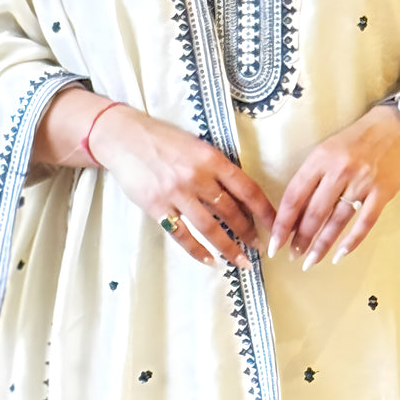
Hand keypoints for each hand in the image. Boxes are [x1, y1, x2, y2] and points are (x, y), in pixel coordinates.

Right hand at [90, 106, 275, 269]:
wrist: (124, 137)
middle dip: (248, 233)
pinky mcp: (157, 206)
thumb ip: (216, 167)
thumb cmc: (162, 139)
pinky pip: (182, 235)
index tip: (276, 224)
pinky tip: (209, 261)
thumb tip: (240, 194)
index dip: (264, 210)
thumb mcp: (196, 145)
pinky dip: (197, 250)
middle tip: (259, 248)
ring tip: (241, 261)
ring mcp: (176, 193)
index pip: (247, 189)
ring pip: (210, 228)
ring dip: (228, 248)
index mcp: (211, 158)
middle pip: (231, 212)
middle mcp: (197, 177)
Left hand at [269, 105, 399, 268]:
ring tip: (310, 261)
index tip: (274, 242)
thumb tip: (296, 214)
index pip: (294, 196)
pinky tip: (340, 255)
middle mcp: (339, 170)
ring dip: (322, 245)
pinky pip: (364, 222)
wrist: (394, 126)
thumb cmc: (355, 140)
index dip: (282, 222)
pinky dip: (352, 242)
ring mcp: (362, 182)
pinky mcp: (382, 192)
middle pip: (314, 212)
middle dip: (301, 238)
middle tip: (292, 256)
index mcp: (320, 159)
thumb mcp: (326, 151)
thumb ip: (312, 179)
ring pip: (337, 221)